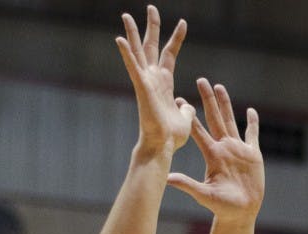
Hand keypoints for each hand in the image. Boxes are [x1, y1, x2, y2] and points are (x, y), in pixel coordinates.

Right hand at [116, 7, 194, 155]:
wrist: (164, 145)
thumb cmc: (173, 137)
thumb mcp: (185, 118)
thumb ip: (186, 108)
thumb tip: (187, 105)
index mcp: (164, 83)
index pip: (170, 54)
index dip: (176, 38)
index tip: (183, 23)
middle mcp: (153, 79)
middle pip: (151, 46)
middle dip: (152, 27)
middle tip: (152, 8)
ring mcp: (146, 82)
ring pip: (138, 52)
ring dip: (132, 33)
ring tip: (127, 15)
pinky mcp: (141, 87)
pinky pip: (133, 67)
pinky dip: (126, 54)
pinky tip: (119, 39)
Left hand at [167, 78, 264, 222]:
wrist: (240, 213)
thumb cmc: (221, 207)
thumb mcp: (203, 194)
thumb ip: (187, 185)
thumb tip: (167, 179)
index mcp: (212, 155)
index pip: (199, 131)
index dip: (190, 116)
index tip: (180, 100)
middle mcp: (223, 148)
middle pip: (215, 118)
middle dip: (208, 100)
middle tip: (201, 80)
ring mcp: (238, 150)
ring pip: (231, 121)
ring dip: (226, 104)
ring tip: (220, 87)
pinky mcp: (253, 155)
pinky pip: (253, 135)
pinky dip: (252, 123)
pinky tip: (251, 111)